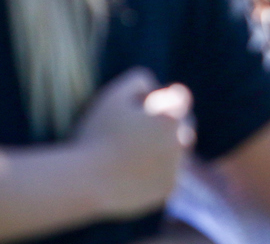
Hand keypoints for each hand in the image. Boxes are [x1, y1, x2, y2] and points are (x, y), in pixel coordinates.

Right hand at [74, 68, 192, 218]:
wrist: (85, 182)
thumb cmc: (97, 135)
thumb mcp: (114, 96)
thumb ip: (139, 80)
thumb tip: (154, 87)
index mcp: (170, 118)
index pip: (181, 98)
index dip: (166, 96)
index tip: (152, 101)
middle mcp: (181, 142)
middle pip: (185, 124)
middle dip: (170, 121)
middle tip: (146, 124)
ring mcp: (176, 168)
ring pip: (180, 150)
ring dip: (168, 146)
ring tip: (143, 146)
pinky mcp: (168, 188)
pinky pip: (170, 173)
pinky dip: (160, 169)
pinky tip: (138, 168)